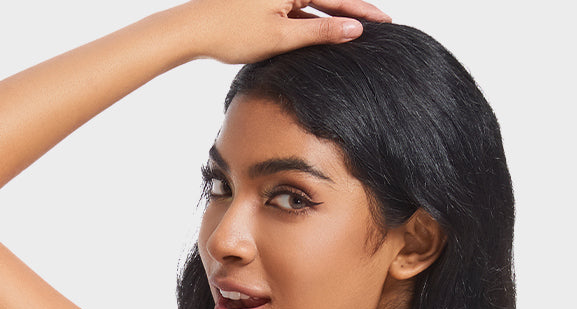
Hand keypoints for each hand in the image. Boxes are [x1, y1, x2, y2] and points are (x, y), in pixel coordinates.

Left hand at [186, 0, 391, 64]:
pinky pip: (296, 9)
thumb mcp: (281, 36)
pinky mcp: (264, 1)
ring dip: (332, 17)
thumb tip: (354, 29)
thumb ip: (320, 32)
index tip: (385, 21)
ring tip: (356, 34)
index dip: (363, 10)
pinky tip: (325, 35)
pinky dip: (311, 21)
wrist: (191, 30)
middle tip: (377, 26)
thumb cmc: (230, 32)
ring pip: (312, 3)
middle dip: (352, 10)